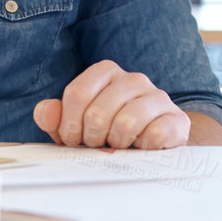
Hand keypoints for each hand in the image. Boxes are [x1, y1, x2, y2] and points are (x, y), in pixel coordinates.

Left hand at [33, 60, 191, 149]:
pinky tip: (142, 147)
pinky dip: (142, 148)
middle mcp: (133, 79)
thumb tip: (45, 111)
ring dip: (116, 143)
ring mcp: (158, 97)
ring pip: (126, 122)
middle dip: (91, 138)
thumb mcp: (75, 127)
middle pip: (98, 111)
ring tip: (119, 145)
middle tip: (97, 145)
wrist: (151, 146)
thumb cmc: (108, 133)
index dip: (69, 125)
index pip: (77, 94)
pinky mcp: (176, 119)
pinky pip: (154, 135)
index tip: (74, 140)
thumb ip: (55, 117)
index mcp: (107, 72)